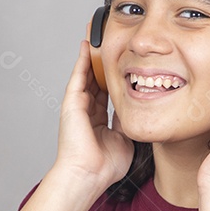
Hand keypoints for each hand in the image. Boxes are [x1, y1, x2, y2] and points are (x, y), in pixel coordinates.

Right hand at [51, 40, 133, 190]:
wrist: (88, 175)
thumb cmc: (104, 166)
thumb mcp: (124, 139)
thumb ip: (127, 122)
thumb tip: (137, 109)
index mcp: (98, 121)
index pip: (107, 94)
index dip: (115, 79)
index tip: (124, 65)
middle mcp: (87, 111)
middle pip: (96, 80)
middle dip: (103, 63)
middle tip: (110, 43)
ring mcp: (78, 106)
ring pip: (87, 74)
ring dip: (92, 55)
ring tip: (97, 36)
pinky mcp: (72, 102)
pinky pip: (78, 76)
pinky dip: (82, 60)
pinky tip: (87, 45)